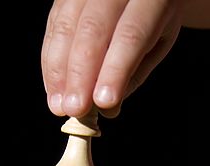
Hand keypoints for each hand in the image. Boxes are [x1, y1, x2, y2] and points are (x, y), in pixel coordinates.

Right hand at [41, 0, 181, 117]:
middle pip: (92, 30)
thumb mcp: (159, 43)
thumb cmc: (154, 17)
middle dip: (80, 75)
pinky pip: (54, 25)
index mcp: (151, 0)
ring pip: (67, 26)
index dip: (114, 71)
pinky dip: (50, 60)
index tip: (104, 102)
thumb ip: (134, 72)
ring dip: (59, 71)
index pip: (130, 36)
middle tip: (75, 109)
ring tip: (59, 105)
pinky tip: (53, 87)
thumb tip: (106, 107)